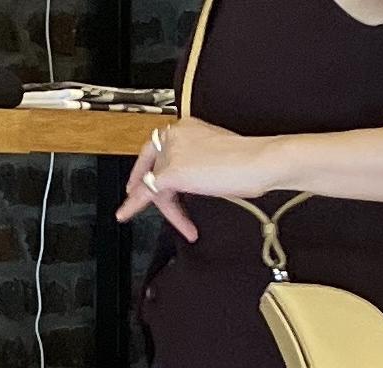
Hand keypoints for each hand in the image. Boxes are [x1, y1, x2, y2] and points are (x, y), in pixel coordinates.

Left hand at [117, 119, 281, 227]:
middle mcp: (175, 134)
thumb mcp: (217, 154)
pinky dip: (133, 204)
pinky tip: (126, 213)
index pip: (160, 147)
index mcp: (186, 127)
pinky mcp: (172, 171)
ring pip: (154, 183)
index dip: (148, 166)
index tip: (144, 177)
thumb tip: (195, 178)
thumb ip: (199, 161)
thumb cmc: (249, 160)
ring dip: (167, 208)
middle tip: (134, 201)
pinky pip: (146, 192)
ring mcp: (172, 152)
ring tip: (182, 225)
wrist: (256, 161)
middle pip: (154, 166)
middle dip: (150, 189)